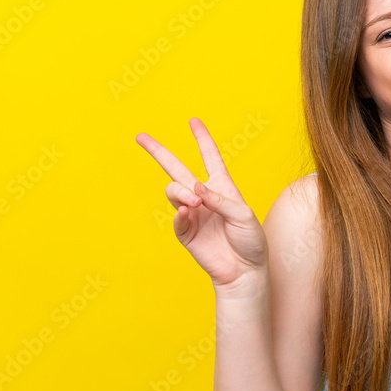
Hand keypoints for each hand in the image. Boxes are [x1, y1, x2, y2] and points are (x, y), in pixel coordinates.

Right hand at [136, 117, 267, 291]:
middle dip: (159, 152)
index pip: (210, 157)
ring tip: (195, 202)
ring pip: (173, 191)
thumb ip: (221, 200)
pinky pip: (176, 217)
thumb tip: (196, 188)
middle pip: (176, 169)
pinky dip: (180, 213)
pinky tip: (189, 212)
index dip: (203, 139)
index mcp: (222, 187)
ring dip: (181, 192)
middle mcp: (204, 196)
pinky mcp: (185, 232)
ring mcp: (193, 213)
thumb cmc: (250, 241)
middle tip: (140, 137)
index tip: (193, 121)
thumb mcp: (244, 215)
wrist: (244, 270)